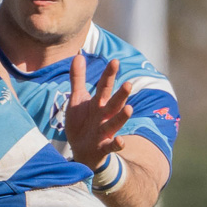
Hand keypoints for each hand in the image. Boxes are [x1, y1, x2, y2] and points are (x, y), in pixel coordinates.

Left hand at [63, 56, 132, 171]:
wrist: (80, 150)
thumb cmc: (82, 122)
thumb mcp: (77, 99)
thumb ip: (78, 79)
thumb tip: (78, 55)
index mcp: (98, 103)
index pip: (104, 87)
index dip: (109, 75)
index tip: (114, 61)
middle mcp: (104, 115)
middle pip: (113, 103)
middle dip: (120, 95)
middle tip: (128, 84)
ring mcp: (105, 131)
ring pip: (115, 123)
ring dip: (122, 117)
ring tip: (129, 108)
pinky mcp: (103, 147)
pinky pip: (111, 146)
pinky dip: (117, 144)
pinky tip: (121, 141)